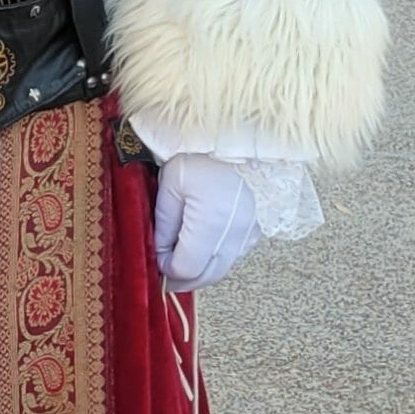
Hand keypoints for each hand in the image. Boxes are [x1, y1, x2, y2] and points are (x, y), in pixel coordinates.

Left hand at [152, 153, 262, 293]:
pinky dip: (217, 258)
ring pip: (222, 268)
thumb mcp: (172, 184)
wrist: (240, 135)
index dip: (166, 268)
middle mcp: (236, 234)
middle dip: (183, 278)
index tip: (156, 257)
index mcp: (212, 224)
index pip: (186, 268)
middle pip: (207, 276)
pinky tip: (203, 247)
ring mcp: (251, 232)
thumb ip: (165, 223)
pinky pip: (235, 254)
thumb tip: (161, 252)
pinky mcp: (259, 227)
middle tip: (164, 272)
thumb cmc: (203, 151)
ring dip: (201, 271)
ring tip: (181, 259)